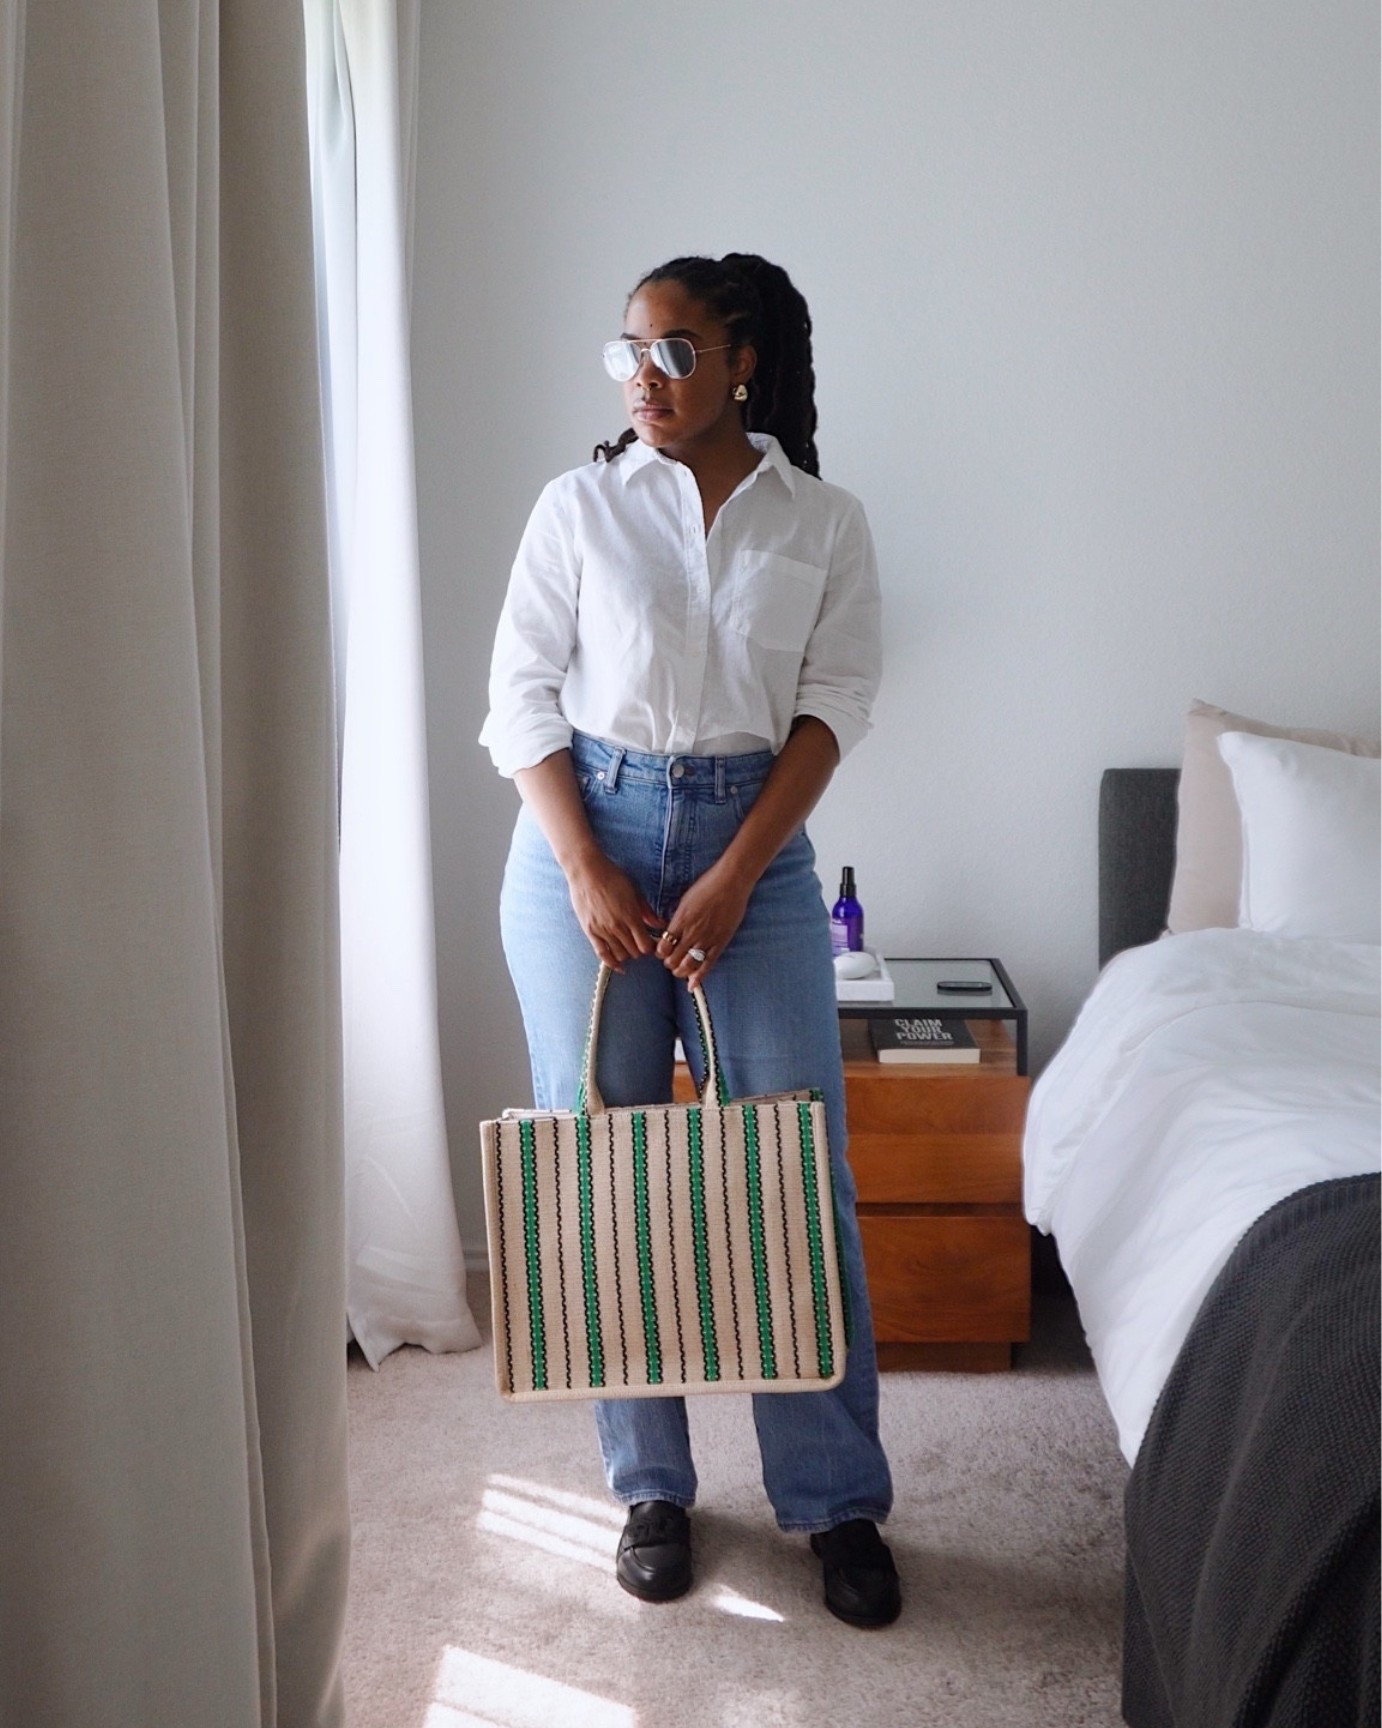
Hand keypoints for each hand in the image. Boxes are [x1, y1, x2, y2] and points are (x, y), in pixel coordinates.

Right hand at [566, 853, 660, 970]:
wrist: (587, 871)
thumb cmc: (612, 877)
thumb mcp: (635, 891)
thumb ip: (647, 911)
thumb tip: (661, 924)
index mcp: (631, 916)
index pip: (646, 945)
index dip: (651, 947)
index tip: (651, 943)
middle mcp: (617, 926)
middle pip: (634, 952)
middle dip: (640, 950)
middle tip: (640, 944)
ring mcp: (603, 930)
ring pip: (620, 955)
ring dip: (627, 954)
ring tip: (628, 947)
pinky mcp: (590, 931)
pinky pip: (602, 954)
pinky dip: (612, 963)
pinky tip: (619, 966)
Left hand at [657, 863, 751, 988]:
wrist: (731, 882)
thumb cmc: (707, 886)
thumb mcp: (685, 900)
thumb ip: (677, 918)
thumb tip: (670, 929)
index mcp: (680, 920)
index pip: (662, 946)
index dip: (659, 952)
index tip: (661, 951)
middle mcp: (691, 932)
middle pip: (673, 959)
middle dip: (669, 963)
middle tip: (670, 960)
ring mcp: (707, 939)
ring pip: (688, 965)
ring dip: (680, 971)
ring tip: (679, 970)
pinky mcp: (720, 942)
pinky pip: (708, 964)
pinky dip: (699, 977)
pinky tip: (692, 985)